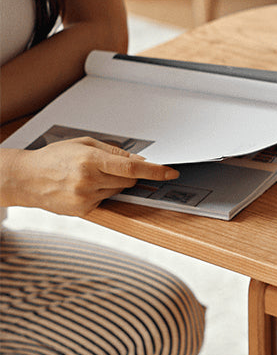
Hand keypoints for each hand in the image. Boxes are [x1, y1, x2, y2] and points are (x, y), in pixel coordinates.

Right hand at [1, 137, 178, 216]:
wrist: (27, 178)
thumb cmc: (54, 158)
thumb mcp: (84, 144)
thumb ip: (114, 152)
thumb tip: (139, 161)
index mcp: (91, 160)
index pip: (132, 168)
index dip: (155, 171)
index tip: (171, 172)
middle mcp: (90, 180)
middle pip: (129, 181)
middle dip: (125, 175)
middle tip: (106, 169)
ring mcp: (87, 197)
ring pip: (119, 192)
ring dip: (113, 184)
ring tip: (89, 177)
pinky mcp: (85, 210)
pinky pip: (108, 201)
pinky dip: (103, 194)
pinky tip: (84, 188)